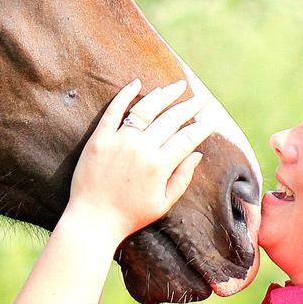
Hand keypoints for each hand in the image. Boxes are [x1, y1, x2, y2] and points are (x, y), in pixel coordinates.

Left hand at [67, 78, 206, 244]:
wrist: (92, 220)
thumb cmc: (130, 216)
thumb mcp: (163, 204)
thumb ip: (182, 178)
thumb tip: (197, 153)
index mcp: (159, 165)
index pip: (187, 137)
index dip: (201, 127)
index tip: (210, 119)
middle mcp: (141, 148)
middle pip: (170, 119)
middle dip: (189, 106)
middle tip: (199, 99)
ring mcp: (119, 141)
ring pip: (146, 109)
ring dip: (164, 95)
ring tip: (176, 87)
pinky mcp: (99, 138)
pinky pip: (113, 111)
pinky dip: (125, 94)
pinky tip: (136, 83)